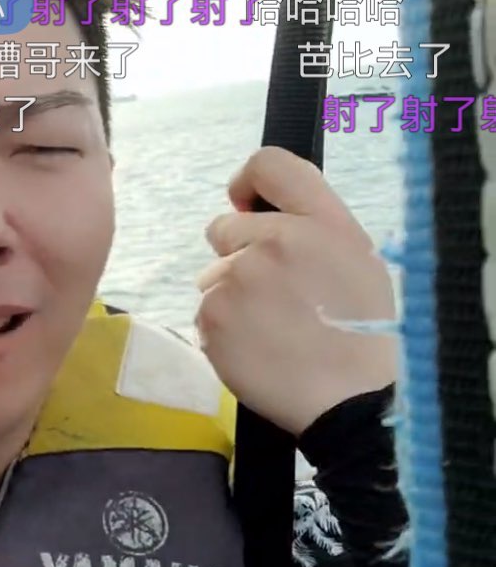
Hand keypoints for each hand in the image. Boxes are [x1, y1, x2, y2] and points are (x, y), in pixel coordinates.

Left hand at [195, 146, 396, 435]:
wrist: (350, 401)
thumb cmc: (361, 334)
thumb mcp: (356, 260)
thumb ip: (310, 227)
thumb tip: (257, 213)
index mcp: (321, 222)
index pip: (268, 164)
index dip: (247, 182)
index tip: (245, 205)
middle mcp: (277, 241)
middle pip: (223, 228)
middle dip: (238, 255)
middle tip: (274, 294)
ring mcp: (239, 278)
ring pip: (213, 275)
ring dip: (231, 296)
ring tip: (272, 328)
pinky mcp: (213, 314)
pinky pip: (205, 310)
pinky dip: (222, 328)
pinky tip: (257, 346)